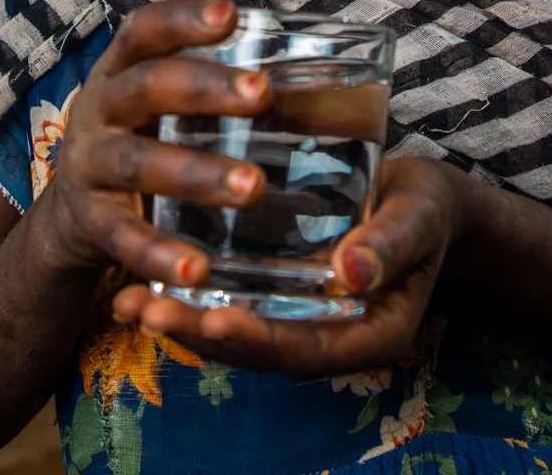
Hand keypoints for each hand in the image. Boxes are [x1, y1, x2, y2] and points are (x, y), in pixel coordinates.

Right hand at [33, 0, 273, 283]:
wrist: (73, 213)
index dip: (183, 19)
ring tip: (253, 187)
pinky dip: (159, 255)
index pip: (145, 31)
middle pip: (145, 88)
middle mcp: (98, 108)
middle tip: (262, 92)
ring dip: (196, 174)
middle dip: (204, 89)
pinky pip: (124, 239)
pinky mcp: (90, 221)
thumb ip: (215, 90)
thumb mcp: (164, 106)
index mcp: (121, 70)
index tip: (231, 13)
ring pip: (139, 164)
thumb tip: (314, 75)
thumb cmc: (144, 140)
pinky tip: (197, 270)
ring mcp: (88, 165)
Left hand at [113, 157, 466, 377]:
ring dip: (180, 323)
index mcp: (371, 334)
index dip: (257, 340)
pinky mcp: (280, 298)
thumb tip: (350, 273)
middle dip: (199, 336)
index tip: (210, 319)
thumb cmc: (427, 206)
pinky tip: (138, 281)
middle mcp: (331, 339)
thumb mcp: (419, 216)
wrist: (425, 198)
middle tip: (144, 312)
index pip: (307, 352)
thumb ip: (389, 243)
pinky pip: (231, 307)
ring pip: (236, 334)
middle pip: (259, 351)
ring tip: (124, 302)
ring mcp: (302, 322)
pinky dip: (187, 300)